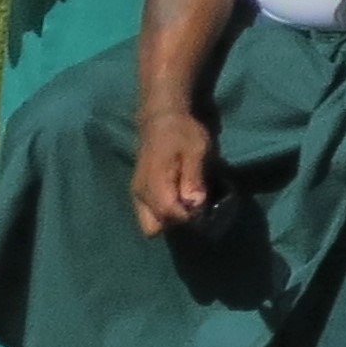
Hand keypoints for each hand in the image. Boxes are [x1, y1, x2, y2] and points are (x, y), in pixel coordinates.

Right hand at [131, 106, 215, 235]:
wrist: (162, 118)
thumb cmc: (183, 132)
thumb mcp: (197, 150)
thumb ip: (194, 178)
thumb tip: (195, 204)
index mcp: (154, 184)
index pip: (170, 216)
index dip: (190, 217)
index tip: (207, 208)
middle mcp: (141, 194)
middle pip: (153, 228)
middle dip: (176, 223)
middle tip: (197, 209)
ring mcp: (138, 194)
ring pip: (149, 223)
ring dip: (170, 220)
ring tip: (190, 204)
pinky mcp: (140, 192)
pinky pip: (149, 213)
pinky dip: (164, 213)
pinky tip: (181, 199)